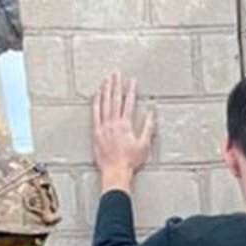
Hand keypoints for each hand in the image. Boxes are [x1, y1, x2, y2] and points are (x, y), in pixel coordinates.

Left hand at [91, 74, 156, 193]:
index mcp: (125, 125)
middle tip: (116, 74)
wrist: (115, 171)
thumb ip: (148, 127)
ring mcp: (103, 127)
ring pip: (103, 104)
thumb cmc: (130, 161)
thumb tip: (151, 113)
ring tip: (106, 80)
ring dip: (105, 91)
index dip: (130, 90)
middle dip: (116, 85)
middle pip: (115, 100)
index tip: (132, 81)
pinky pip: (94, 114)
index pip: (128, 103)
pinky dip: (95, 103)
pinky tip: (95, 96)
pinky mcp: (96, 132)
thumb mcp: (144, 144)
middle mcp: (113, 123)